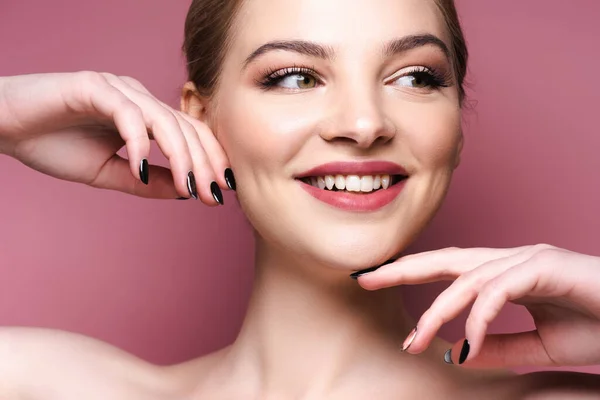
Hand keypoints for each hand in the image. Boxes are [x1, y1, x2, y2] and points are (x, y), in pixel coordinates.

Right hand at [0, 72, 231, 202]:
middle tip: (213, 196)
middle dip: (204, 164)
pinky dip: (139, 142)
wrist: (4, 126)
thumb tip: (185, 192)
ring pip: (164, 120)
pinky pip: (127, 113)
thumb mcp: (108, 173)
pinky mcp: (94, 86)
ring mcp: (118, 89)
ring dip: (181, 156)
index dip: (210, 162)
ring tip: (190, 188)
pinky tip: (142, 168)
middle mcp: (138, 98)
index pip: (190, 136)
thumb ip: (146, 182)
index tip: (221, 193)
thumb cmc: (53, 145)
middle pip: (186, 128)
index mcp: (146, 116)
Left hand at [356, 245, 599, 367]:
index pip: (450, 268)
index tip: (378, 281)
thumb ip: (498, 346)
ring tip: (415, 340)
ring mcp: (528, 259)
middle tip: (364, 278)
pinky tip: (468, 342)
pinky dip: (479, 317)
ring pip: (467, 279)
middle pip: (446, 259)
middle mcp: (512, 259)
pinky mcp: (545, 267)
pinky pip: (498, 291)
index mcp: (507, 272)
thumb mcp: (539, 347)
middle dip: (403, 268)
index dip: (413, 273)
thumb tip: (456, 353)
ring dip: (438, 311)